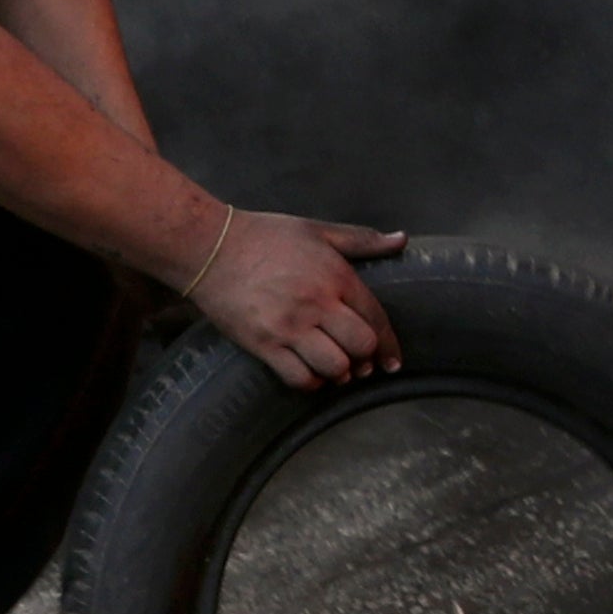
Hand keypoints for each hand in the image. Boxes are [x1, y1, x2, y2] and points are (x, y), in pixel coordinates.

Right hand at [184, 213, 405, 389]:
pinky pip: (298, 377)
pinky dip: (311, 382)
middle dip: (366, 359)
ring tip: (336, 370)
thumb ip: (362, 239)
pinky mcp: (263, 344)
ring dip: (340, 373)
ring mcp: (289, 326)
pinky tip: (311, 374)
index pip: (376, 317)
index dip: (389, 345)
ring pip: (333, 367)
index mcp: (336, 275)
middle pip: (360, 346)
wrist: (210, 248)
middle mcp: (317, 303)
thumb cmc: (265, 236)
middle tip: (361, 364)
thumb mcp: (317, 230)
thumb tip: (402, 240)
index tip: (393, 362)